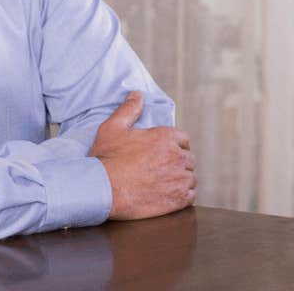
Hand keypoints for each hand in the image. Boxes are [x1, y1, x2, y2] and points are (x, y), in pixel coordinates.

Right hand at [89, 91, 195, 219]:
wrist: (103, 190)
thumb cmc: (106, 159)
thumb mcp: (113, 128)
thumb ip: (129, 109)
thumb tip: (137, 95)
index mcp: (164, 137)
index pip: (183, 139)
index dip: (175, 145)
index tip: (166, 153)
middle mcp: (176, 156)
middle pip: (188, 159)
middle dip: (179, 163)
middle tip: (164, 170)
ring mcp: (178, 179)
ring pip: (190, 178)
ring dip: (182, 180)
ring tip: (167, 185)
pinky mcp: (177, 199)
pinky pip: (190, 197)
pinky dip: (184, 197)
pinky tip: (171, 197)